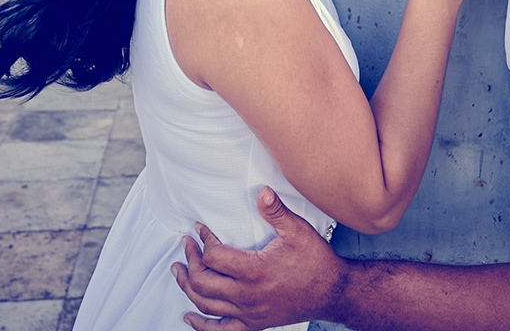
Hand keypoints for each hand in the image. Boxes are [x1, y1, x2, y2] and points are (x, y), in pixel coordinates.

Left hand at [172, 187, 343, 330]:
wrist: (332, 292)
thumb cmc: (316, 261)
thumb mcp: (297, 231)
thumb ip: (276, 211)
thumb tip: (262, 191)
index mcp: (254, 271)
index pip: (213, 256)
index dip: (203, 240)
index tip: (200, 229)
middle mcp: (247, 295)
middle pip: (202, 281)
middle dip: (189, 260)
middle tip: (187, 244)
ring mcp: (249, 313)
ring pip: (205, 304)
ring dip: (187, 286)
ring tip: (178, 270)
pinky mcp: (254, 324)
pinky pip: (220, 330)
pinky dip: (201, 325)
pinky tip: (189, 316)